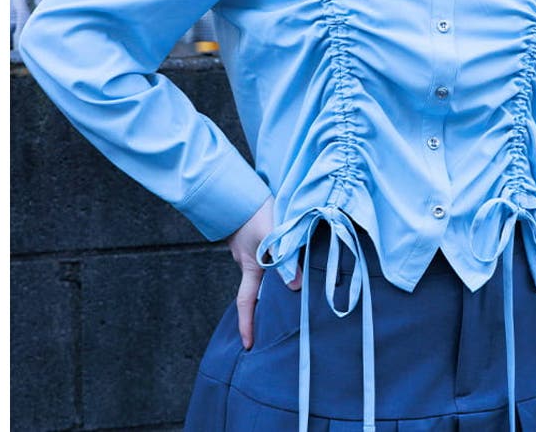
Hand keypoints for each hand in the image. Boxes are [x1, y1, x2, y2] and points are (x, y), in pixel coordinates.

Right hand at [226, 194, 302, 348]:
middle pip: (258, 288)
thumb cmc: (254, 211)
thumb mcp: (273, 234)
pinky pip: (265, 253)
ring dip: (276, 274)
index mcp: (250, 266)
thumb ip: (285, 258)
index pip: (246, 302)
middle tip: (282, 316)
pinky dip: (276, 256)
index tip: (248, 345)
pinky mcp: (253, 237)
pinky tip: (290, 249)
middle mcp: (247, 261)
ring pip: (264, 269)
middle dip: (267, 302)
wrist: (239, 189)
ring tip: (297, 279)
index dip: (247, 324)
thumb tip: (296, 286)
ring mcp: (248, 249)